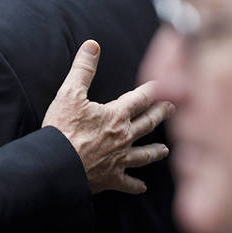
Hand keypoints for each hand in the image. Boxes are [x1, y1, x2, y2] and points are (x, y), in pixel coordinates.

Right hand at [42, 40, 173, 194]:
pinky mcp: (110, 178)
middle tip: (174, 109)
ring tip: (166, 150)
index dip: (153, 90)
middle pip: (147, 124)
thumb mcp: (70, 93)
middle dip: (161, 115)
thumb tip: (93, 45)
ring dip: (155, 152)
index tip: (164, 85)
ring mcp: (119, 160)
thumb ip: (83, 68)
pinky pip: (128, 183)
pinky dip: (136, 185)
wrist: (57, 164)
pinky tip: (143, 187)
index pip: (140, 99)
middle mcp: (123, 137)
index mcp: (116, 115)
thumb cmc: (63, 129)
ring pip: (143, 155)